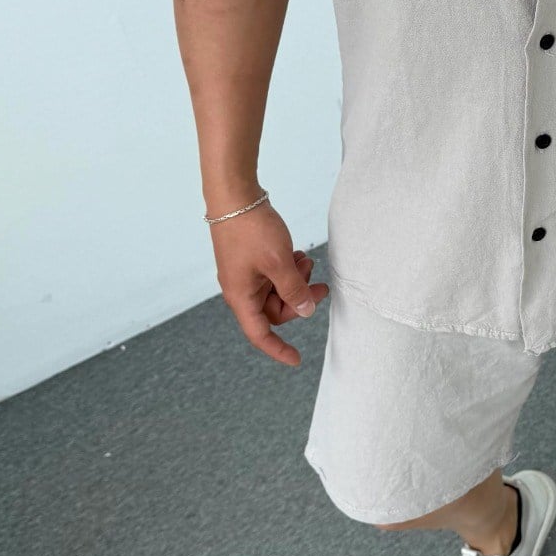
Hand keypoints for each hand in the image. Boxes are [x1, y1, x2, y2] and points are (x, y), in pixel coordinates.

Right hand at [210, 201, 329, 365]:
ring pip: (276, 290)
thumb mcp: (279, 262)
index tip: (297, 360)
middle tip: (321, 286)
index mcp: (241, 296)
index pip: (259, 334)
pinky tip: (298, 255)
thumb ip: (293, 289)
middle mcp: (241, 289)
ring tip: (306, 262)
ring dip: (296, 281)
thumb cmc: (251, 229)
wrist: (235, 196)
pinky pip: (274, 275)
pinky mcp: (251, 260)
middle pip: (274, 310)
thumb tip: (304, 311)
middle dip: (298, 300)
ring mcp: (245, 274)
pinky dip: (289, 269)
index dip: (278, 349)